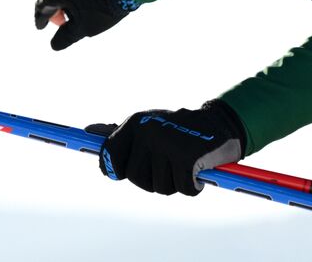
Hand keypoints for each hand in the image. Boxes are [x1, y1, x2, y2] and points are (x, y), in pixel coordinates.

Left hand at [94, 101, 245, 195]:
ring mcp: (168, 145)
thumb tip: (89, 132)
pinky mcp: (188, 159)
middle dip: (153, 177)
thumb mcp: (149, 126)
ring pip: (159, 187)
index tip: (121, 172)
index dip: (114, 169)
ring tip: (185, 162)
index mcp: (137, 123)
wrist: (222, 123)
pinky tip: (199, 170)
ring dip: (175, 181)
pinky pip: (184, 189)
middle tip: (169, 162)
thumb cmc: (180, 128)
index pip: (109, 155)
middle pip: (136, 178)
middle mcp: (149, 132)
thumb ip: (121, 133)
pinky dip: (194, 185)